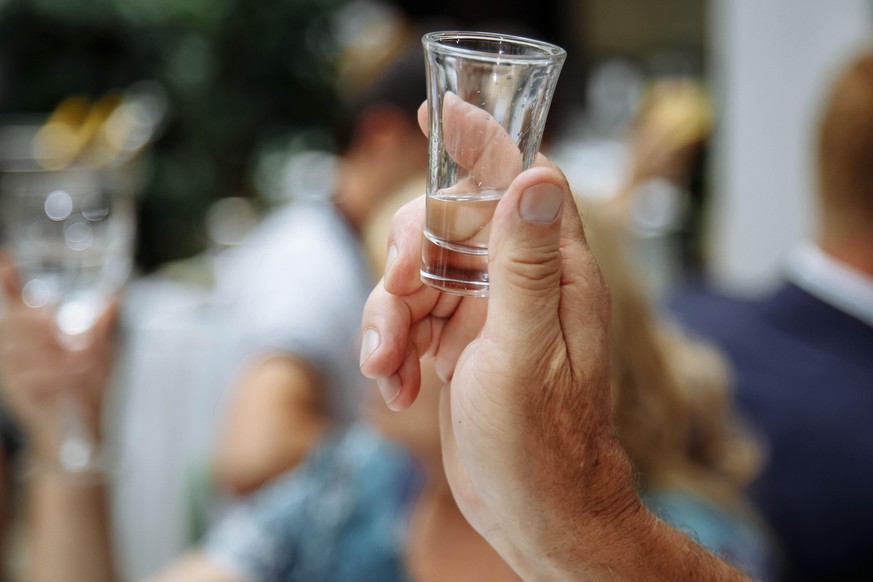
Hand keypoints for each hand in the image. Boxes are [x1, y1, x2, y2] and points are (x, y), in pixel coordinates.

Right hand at [0, 255, 117, 460]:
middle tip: (62, 333)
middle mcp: (15, 351)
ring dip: (54, 354)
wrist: (79, 433)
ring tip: (77, 364)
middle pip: (17, 322)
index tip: (5, 258)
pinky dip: (58, 376)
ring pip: (23, 348)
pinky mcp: (16, 393)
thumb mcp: (99, 355)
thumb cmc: (86, 392)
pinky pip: (33, 376)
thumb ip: (99, 326)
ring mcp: (12, 372)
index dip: (7, 281)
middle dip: (41, 323)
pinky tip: (72, 378)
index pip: (13, 303)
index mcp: (32, 337)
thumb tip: (114, 296)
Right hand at [360, 101, 640, 577]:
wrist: (535, 513)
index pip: (522, 180)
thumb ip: (527, 264)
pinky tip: (400, 390)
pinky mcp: (460, 345)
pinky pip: (411, 321)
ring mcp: (486, 314)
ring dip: (389, 317)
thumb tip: (535, 176)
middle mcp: (521, 283)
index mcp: (553, 273)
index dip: (484, 143)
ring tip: (389, 369)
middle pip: (449, 225)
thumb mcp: (526, 351)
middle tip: (398, 296)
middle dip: (409, 256)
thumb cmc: (541, 442)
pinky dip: (393, 349)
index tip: (443, 112)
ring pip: (419, 277)